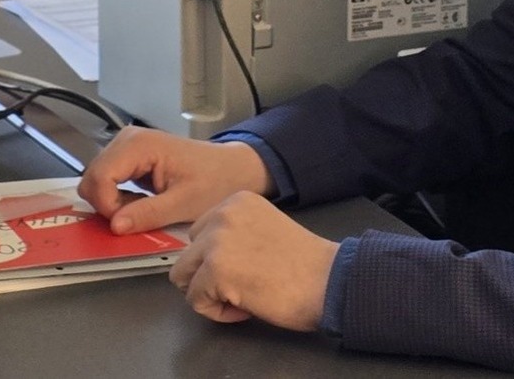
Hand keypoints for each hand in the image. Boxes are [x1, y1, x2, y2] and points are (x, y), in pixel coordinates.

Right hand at [77, 126, 272, 234]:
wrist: (231, 169)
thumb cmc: (214, 182)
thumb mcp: (184, 204)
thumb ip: (148, 214)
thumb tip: (114, 226)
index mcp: (139, 145)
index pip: (100, 176)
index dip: (106, 205)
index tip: (124, 224)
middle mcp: (127, 139)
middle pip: (93, 176)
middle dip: (106, 205)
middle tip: (134, 219)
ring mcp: (126, 145)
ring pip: (96, 179)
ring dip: (111, 202)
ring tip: (140, 211)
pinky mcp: (128, 156)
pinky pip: (107, 179)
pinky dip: (116, 197)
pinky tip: (138, 204)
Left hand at [169, 191, 338, 330]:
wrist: (329, 281)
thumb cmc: (305, 265)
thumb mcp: (263, 229)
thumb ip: (234, 234)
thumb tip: (207, 257)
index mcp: (236, 201)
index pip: (200, 233)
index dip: (217, 259)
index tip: (245, 270)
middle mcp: (222, 214)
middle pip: (188, 253)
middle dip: (207, 276)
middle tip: (241, 287)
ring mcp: (216, 240)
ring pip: (183, 276)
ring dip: (208, 293)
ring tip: (240, 298)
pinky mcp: (215, 269)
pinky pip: (195, 300)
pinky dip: (216, 312)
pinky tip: (245, 308)